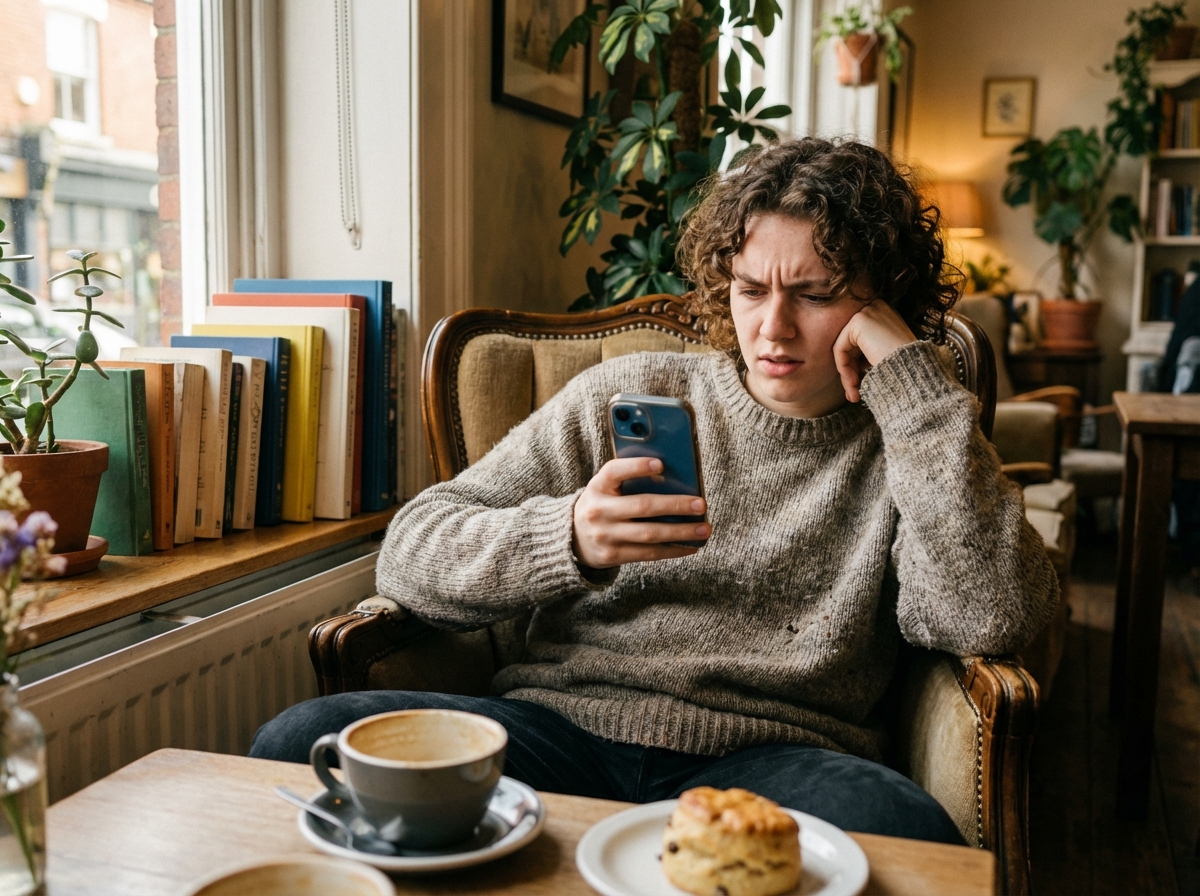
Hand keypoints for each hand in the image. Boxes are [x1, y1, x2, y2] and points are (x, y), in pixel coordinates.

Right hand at [572, 457, 709, 568]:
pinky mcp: (612, 556)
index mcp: (597, 486)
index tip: (661, 464)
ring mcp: (605, 535)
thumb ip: (629, 480)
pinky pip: (648, 554)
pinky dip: (672, 550)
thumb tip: (673, 478)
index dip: (636, 467)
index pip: (614, 472)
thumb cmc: (602, 504)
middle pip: (642, 506)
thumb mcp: (606, 488)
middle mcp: (598, 511)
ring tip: (704, 529)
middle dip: (675, 505)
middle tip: (701, 504)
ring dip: (681, 532)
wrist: (572, 538)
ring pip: (649, 534)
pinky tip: (690, 545)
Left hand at [833, 300, 916, 402]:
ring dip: (847, 374)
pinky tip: (853, 383)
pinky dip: (843, 367)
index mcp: (885, 315)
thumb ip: (868, 353)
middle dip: (850, 372)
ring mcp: (867, 312)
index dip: (857, 365)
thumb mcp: (885, 355)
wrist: (917, 370)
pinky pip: (840, 348)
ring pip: (844, 348)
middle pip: (851, 344)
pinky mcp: (859, 321)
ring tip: (854, 395)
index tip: (859, 386)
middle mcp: (876, 308)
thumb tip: (850, 369)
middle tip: (854, 395)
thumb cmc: (907, 369)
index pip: (860, 341)